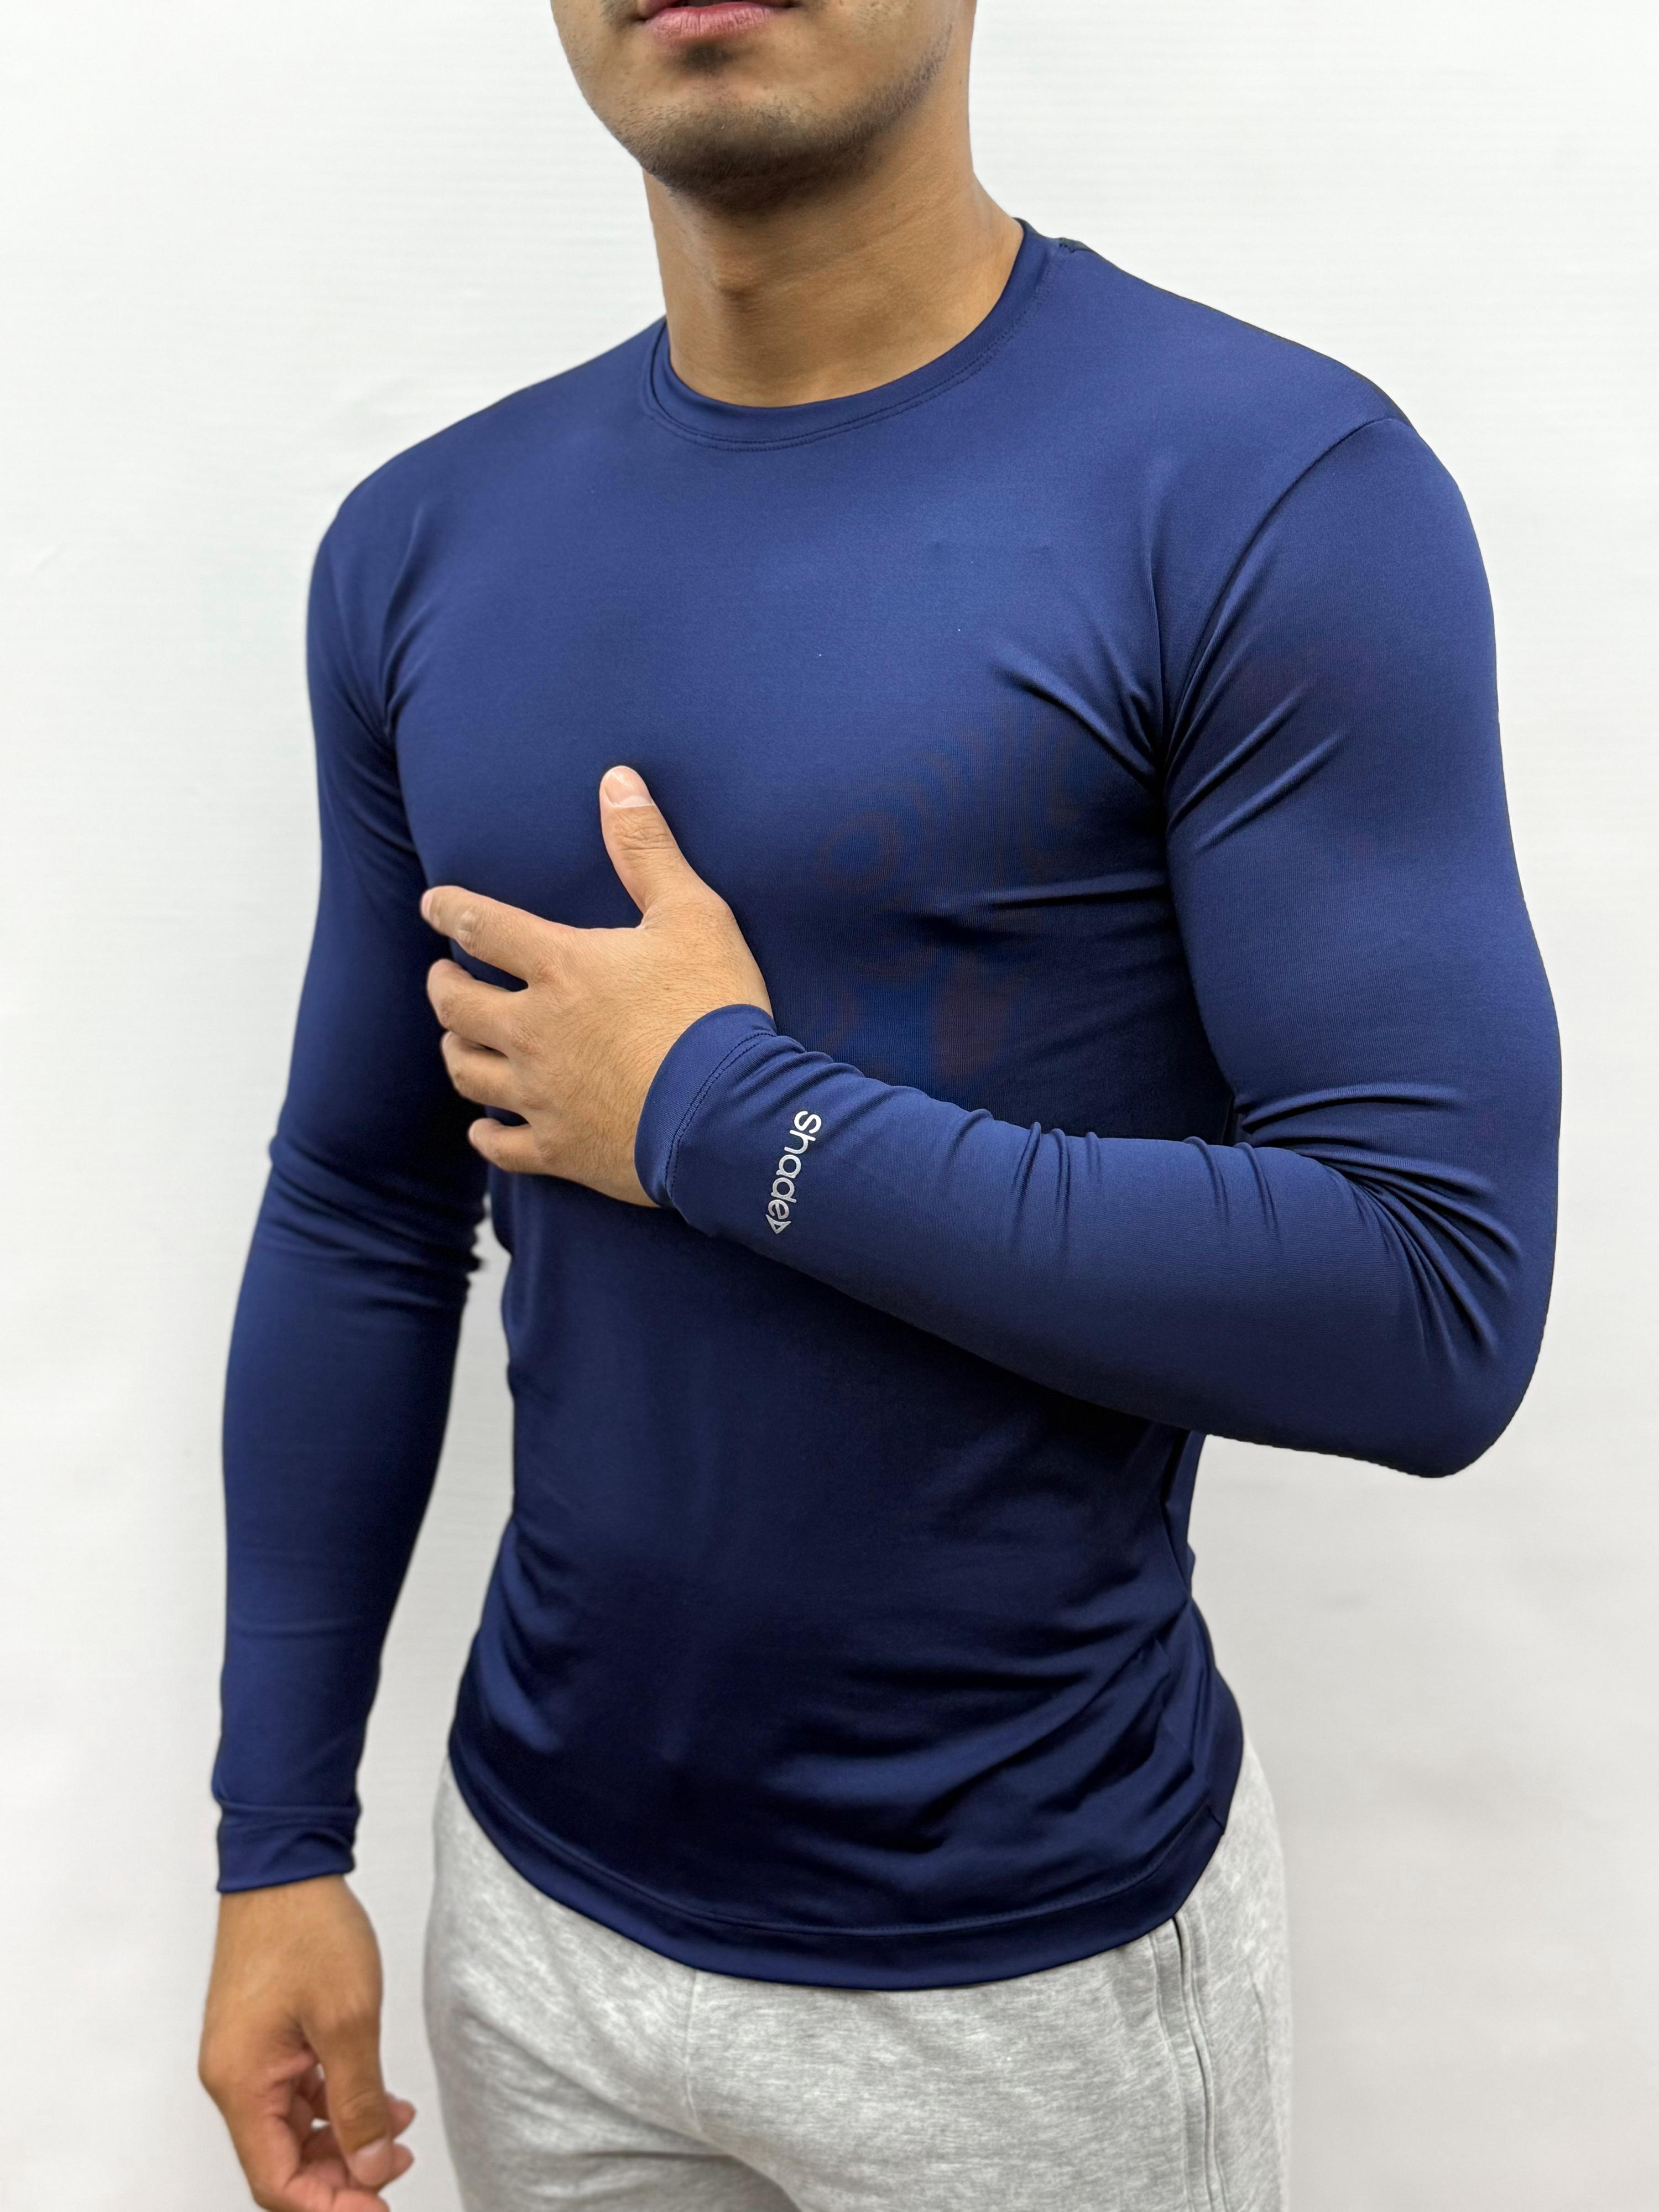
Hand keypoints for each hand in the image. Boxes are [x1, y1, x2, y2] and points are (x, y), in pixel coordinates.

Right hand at [199, 1877, 414, 2210]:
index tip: (379, 2206)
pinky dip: (336, 2101)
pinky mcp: (263, 2036)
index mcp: (241, 2084)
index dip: (330, 2205)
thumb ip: (359, 2101)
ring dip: (345, 2137)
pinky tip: (380, 2097)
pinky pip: (296, 2092)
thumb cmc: (308, 1929)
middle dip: (342, 2175)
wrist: (286, 1863)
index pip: (276, 2181)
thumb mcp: (350, 2019)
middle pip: (283, 2161)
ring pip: (294, 2127)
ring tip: (399, 2130)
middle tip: (397, 2169)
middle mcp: (234, 2078)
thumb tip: (369, 2168)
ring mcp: (247, 2056)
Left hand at [422, 765, 771, 1202]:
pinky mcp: (559, 1149)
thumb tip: (617, 779)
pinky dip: (486, 1134)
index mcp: (560, 967)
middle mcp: (533, 1031)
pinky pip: (499, 1146)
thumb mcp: (694, 914)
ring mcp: (540, 1095)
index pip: (482, 925)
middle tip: (445, 977)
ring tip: (460, 1041)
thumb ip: (648, 849)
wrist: (730, 1115)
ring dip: (457, 1051)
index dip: (449, 909)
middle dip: (443, 986)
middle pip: (456, 1005)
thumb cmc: (714, 1009)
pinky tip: (485, 1128)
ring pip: (467, 1073)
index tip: (433, 904)